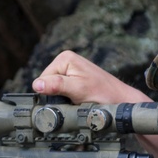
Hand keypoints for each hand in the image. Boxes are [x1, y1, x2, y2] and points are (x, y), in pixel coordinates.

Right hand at [32, 51, 150, 104]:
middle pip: (47, 84)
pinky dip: (67, 97)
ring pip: (54, 89)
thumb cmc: (104, 94)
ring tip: (78, 98)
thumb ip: (57, 85)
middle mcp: (66, 61)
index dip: (51, 92)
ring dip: (62, 97)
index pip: (43, 79)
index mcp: (64, 58)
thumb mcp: (78, 90)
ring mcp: (70, 70)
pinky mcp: (74, 78)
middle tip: (74, 99)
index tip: (67, 97)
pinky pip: (62, 90)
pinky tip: (78, 98)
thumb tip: (37, 85)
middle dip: (57, 95)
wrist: (120, 100)